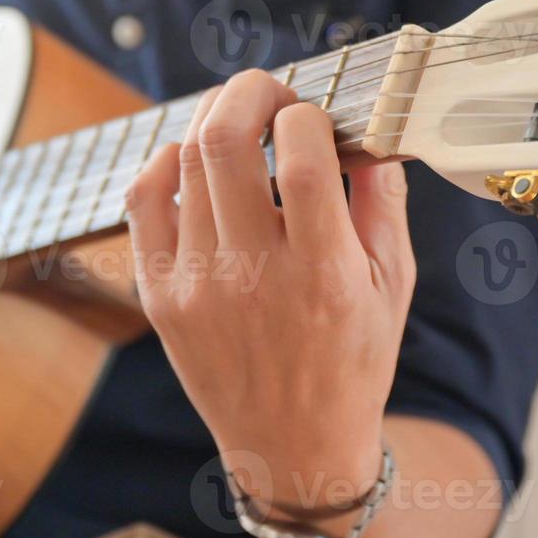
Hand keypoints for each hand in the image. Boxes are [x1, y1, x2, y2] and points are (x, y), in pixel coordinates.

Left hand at [125, 70, 414, 517]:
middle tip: (270, 91)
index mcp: (323, 271)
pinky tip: (191, 161)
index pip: (303, 155)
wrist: (291, 446)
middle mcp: (253, 275)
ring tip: (240, 126)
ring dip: (214, 122)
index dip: (306, 113)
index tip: (315, 118)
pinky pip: (143, 202)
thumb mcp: (394, 283)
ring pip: (185, 161)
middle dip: (248, 90)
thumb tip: (368, 125)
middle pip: (224, 141)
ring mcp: (197, 285)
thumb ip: (383, 198)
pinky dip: (164, 163)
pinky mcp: (160, 296)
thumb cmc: (353, 360)